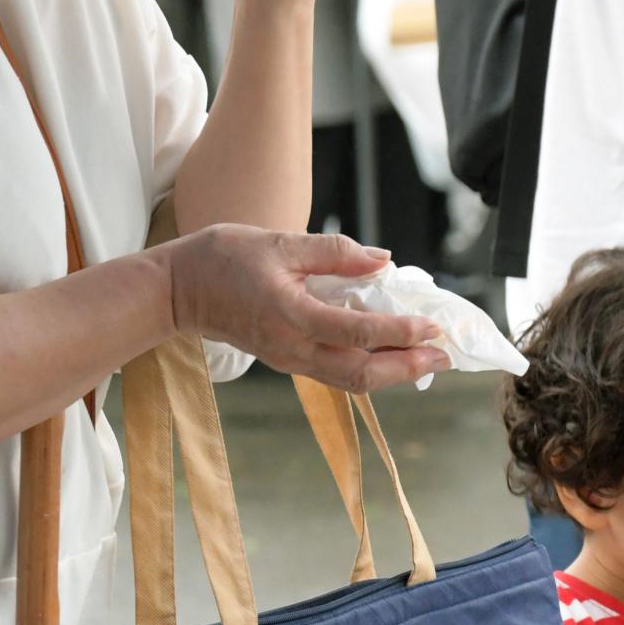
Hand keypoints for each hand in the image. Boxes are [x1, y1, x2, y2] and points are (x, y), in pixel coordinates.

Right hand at [164, 225, 448, 390]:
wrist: (178, 290)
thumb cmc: (224, 258)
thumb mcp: (280, 242)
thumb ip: (335, 252)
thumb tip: (383, 261)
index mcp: (290, 315)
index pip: (357, 332)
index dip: (399, 332)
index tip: (431, 326)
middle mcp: (292, 347)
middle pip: (361, 374)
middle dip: (407, 368)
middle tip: (445, 356)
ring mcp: (290, 360)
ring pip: (351, 381)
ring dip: (393, 375)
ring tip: (428, 361)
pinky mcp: (288, 361)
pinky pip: (337, 374)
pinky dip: (370, 369)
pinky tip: (392, 356)